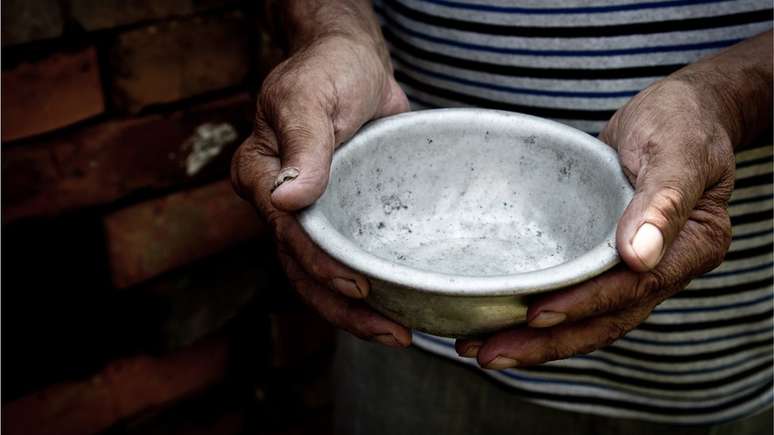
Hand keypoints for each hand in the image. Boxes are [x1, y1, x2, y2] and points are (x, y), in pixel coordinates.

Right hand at [231, 2, 410, 346]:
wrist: (356, 63)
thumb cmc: (329, 69)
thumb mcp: (311, 96)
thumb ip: (302, 145)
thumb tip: (286, 199)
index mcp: (261, 175)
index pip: (287, 233)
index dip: (321, 266)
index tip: (360, 289)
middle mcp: (281, 202)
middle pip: (303, 269)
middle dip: (344, 308)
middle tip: (394, 333)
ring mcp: (314, 212)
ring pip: (325, 273)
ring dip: (358, 309)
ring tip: (401, 333)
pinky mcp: (344, 213)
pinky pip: (352, 255)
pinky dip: (372, 282)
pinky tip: (402, 302)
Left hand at [456, 74, 740, 368]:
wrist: (679, 111)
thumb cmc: (682, 121)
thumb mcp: (677, 148)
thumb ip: (662, 201)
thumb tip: (639, 257)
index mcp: (691, 247)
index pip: (634, 289)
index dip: (585, 305)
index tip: (537, 315)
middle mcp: (662, 268)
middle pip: (603, 320)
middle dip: (546, 342)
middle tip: (487, 353)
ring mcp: (632, 268)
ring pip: (585, 317)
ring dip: (535, 339)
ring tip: (478, 348)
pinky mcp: (603, 258)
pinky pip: (574, 293)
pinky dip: (539, 310)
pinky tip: (499, 318)